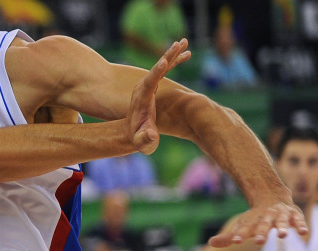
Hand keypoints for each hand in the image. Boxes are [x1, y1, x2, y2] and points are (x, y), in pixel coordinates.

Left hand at [128, 38, 190, 154]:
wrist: (130, 134)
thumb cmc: (138, 139)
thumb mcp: (142, 142)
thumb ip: (145, 139)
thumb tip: (151, 135)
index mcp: (141, 100)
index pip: (149, 83)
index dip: (157, 72)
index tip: (164, 61)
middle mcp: (143, 89)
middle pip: (156, 69)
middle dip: (167, 56)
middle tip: (178, 44)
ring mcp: (147, 86)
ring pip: (161, 66)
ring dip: (173, 54)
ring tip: (184, 41)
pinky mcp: (153, 85)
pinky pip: (165, 70)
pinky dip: (175, 60)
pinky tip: (187, 52)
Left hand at [208, 201, 308, 246]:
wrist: (272, 197)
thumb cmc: (255, 218)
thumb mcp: (242, 226)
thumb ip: (228, 237)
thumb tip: (211, 243)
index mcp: (252, 220)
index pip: (244, 228)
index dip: (239, 234)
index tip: (235, 241)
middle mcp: (266, 217)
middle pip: (263, 225)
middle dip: (262, 232)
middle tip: (260, 242)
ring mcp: (280, 215)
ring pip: (281, 221)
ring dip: (282, 227)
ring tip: (283, 235)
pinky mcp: (293, 215)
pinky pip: (298, 221)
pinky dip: (300, 225)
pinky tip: (303, 232)